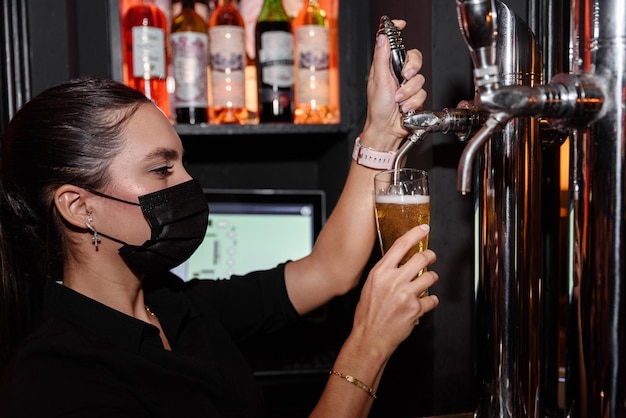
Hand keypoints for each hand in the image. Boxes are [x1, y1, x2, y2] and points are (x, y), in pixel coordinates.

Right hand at [351, 225, 438, 355]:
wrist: (370, 337)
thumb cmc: (368, 314)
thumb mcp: (370, 286)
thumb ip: (385, 273)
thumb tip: (399, 263)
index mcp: (380, 272)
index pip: (400, 246)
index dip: (414, 234)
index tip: (423, 228)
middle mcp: (393, 280)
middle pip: (421, 258)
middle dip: (430, 256)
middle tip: (431, 257)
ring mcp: (405, 294)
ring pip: (430, 277)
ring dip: (432, 278)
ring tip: (427, 282)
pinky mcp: (415, 308)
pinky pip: (432, 299)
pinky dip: (430, 301)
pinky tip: (424, 303)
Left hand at [361, 19, 426, 149]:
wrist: (386, 129)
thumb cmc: (378, 109)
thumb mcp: (378, 80)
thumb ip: (381, 58)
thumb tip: (382, 38)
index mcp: (386, 67)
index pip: (394, 44)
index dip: (398, 32)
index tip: (402, 24)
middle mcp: (397, 73)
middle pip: (415, 58)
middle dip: (412, 69)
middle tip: (404, 77)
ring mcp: (407, 85)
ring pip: (420, 78)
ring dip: (409, 92)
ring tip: (398, 101)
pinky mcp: (415, 96)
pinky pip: (422, 93)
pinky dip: (413, 102)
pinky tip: (405, 107)